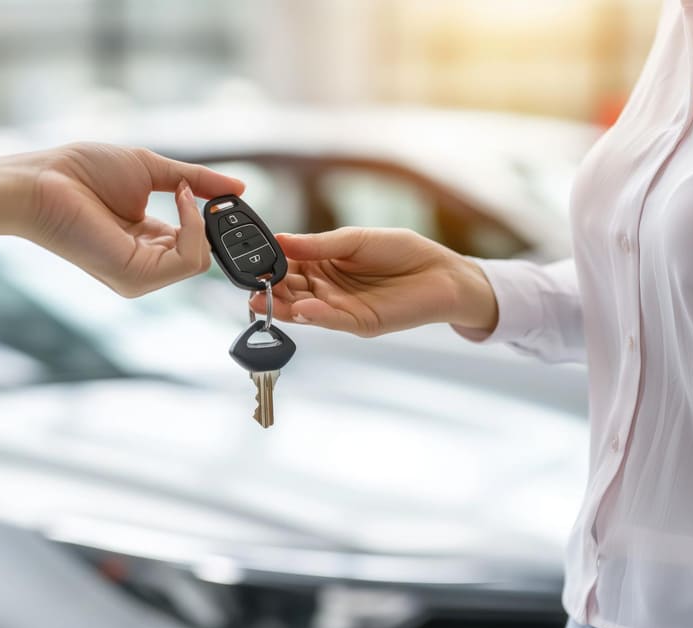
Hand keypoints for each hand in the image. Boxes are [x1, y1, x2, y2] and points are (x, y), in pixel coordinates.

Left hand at [0, 143, 244, 296]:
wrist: (42, 181)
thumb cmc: (82, 172)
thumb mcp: (153, 170)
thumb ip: (195, 181)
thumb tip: (238, 186)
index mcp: (147, 241)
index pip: (197, 244)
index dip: (213, 222)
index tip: (221, 195)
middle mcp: (144, 264)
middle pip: (204, 256)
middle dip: (215, 224)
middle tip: (211, 195)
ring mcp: (139, 276)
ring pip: (200, 261)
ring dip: (201, 222)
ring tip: (181, 192)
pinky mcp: (135, 277)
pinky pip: (188, 261)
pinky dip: (193, 228)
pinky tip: (177, 201)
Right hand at [250, 227, 498, 336]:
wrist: (443, 272)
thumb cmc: (402, 251)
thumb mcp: (355, 239)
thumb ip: (319, 244)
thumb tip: (281, 239)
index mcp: (322, 265)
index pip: (287, 267)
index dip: (268, 265)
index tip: (250, 261)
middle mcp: (326, 289)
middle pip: (289, 292)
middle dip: (269, 290)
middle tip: (250, 286)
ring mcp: (341, 308)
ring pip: (304, 309)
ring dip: (283, 306)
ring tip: (263, 300)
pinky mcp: (359, 323)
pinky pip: (332, 321)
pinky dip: (316, 316)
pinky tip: (302, 308)